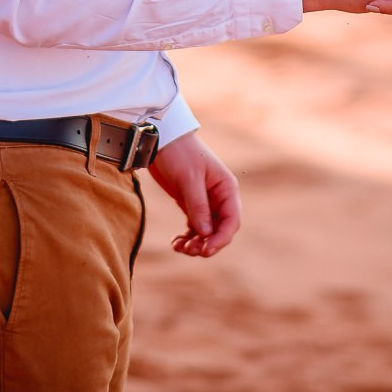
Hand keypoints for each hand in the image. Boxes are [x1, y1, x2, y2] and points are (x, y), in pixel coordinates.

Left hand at [146, 132, 240, 257]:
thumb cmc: (178, 153)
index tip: (206, 250)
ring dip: (195, 244)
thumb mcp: (189, 179)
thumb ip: (198, 206)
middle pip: (220, 230)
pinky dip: (187, 238)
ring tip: (178, 247)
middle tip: (189, 250)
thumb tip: (206, 234)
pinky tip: (175, 243)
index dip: (221, 238)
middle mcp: (219, 197)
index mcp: (226, 188)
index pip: (231, 220)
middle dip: (207, 243)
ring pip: (207, 232)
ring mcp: (206, 202)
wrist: (160, 140)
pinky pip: (194, 228)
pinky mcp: (190, 204)